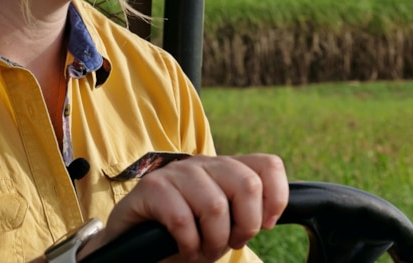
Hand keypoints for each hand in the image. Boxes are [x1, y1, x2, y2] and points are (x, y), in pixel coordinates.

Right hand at [79, 153, 287, 261]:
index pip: (267, 165)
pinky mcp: (152, 188)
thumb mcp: (222, 223)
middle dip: (244, 225)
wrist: (136, 244)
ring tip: (202, 249)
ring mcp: (177, 172)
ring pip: (215, 205)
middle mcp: (204, 163)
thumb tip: (270, 215)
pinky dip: (188, 243)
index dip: (277, 197)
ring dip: (213, 240)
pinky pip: (182, 218)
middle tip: (228, 243)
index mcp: (225, 168)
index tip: (266, 225)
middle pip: (247, 184)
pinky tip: (184, 248)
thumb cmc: (184, 234)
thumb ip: (244, 210)